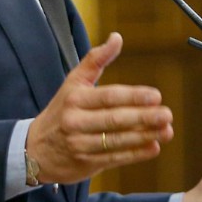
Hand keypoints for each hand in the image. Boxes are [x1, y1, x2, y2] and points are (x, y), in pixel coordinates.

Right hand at [26, 32, 173, 184]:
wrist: (34, 150)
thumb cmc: (61, 110)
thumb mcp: (73, 82)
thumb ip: (96, 59)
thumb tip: (117, 38)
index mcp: (75, 99)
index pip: (108, 97)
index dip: (133, 97)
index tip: (156, 96)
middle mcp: (76, 122)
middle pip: (114, 120)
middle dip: (143, 118)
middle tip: (167, 114)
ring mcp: (80, 145)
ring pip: (117, 141)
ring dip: (144, 136)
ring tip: (166, 131)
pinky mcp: (86, 163)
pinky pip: (115, 158)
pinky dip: (136, 154)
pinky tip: (153, 147)